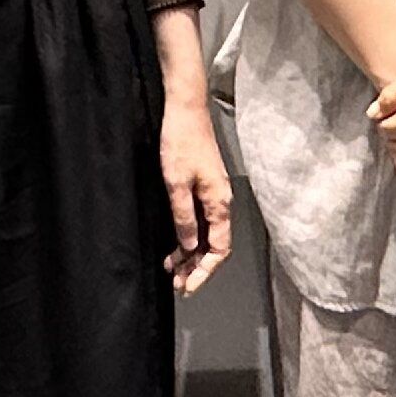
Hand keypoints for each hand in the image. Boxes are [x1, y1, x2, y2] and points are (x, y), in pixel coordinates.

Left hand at [159, 101, 234, 295]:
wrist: (185, 109)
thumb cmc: (180, 143)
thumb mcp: (176, 183)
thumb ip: (184, 217)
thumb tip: (191, 246)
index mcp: (219, 203)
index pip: (219, 249)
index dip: (205, 271)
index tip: (189, 287)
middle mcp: (221, 201)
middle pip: (215, 245)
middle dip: (198, 267)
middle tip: (178, 285)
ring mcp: (214, 193)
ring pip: (208, 234)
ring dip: (192, 253)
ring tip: (173, 270)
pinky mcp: (205, 185)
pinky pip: (202, 220)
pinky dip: (190, 235)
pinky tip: (176, 243)